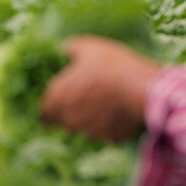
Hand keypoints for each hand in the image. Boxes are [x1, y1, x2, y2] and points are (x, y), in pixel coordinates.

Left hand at [40, 36, 162, 142]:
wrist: (141, 88)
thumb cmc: (109, 65)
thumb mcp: (87, 47)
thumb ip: (71, 48)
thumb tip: (66, 49)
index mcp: (58, 98)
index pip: (45, 112)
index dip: (50, 108)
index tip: (56, 104)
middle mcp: (70, 119)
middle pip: (65, 121)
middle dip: (71, 113)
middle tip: (85, 98)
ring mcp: (91, 131)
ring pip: (86, 128)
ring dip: (91, 119)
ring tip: (105, 102)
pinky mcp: (112, 138)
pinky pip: (109, 133)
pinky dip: (112, 125)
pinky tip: (121, 111)